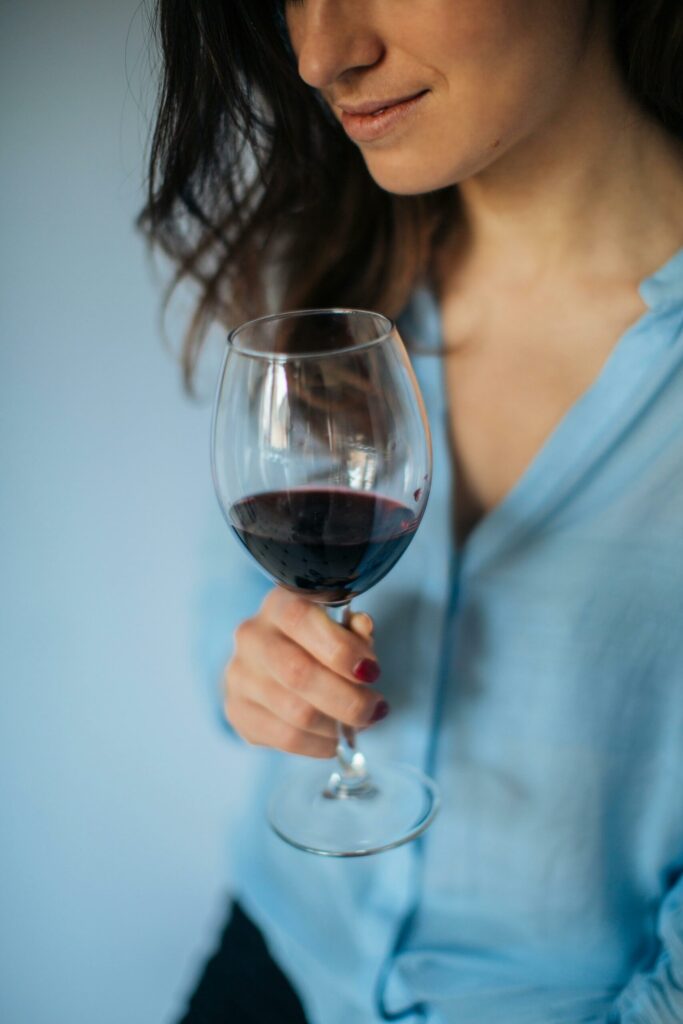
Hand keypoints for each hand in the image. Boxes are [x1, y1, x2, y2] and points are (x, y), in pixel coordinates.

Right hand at [223, 588, 388, 757]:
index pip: (301, 619)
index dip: (341, 648)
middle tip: (375, 707)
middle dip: (347, 698)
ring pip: (295, 712)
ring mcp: (239, 675)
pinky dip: (320, 744)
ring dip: (338, 724)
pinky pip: (286, 738)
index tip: (371, 670)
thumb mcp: (340, 626)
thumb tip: (363, 628)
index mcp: (278, 605)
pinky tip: (335, 738)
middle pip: (298, 673)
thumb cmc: (317, 641)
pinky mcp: (238, 711)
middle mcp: (252, 636)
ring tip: (360, 722)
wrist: (275, 664)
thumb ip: (355, 628)